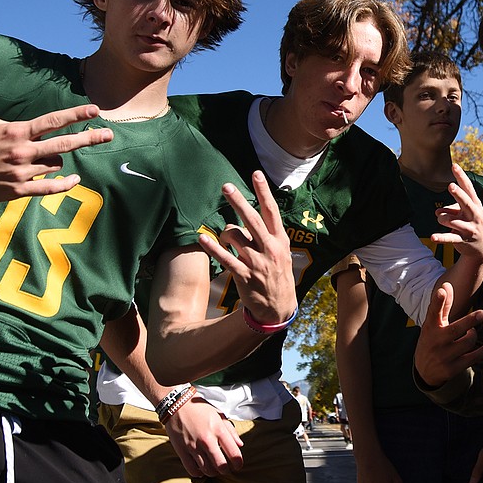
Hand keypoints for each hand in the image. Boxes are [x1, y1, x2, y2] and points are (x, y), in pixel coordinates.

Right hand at [0, 104, 112, 201]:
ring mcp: (21, 172)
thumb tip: (39, 133)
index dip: (76, 115)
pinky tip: (74, 179)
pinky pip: (50, 188)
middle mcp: (22, 151)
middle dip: (89, 138)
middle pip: (65, 143)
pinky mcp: (18, 190)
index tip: (95, 111)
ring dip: (54, 160)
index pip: (52, 121)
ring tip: (36, 158)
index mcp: (16, 132)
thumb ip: (19, 129)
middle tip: (109, 135)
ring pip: (55, 164)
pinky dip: (65, 183)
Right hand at [163, 396, 244, 476]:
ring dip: (213, 472)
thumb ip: (231, 431)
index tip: (238, 465)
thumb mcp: (219, 415)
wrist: (176, 404)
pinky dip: (199, 473)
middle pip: (221, 466)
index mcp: (218, 429)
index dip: (238, 463)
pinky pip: (192, 470)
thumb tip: (240, 445)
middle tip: (227, 469)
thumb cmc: (199, 408)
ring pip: (207, 470)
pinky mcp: (181, 451)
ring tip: (215, 468)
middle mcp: (206, 439)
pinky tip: (202, 469)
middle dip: (226, 470)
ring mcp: (193, 446)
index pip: (234, 453)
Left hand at [199, 171, 298, 323]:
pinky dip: (213, 247)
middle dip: (238, 201)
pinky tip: (202, 239)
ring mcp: (258, 262)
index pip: (272, 211)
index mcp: (280, 241)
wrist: (278, 308)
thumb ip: (263, 236)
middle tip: (225, 186)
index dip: (263, 192)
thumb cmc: (277, 276)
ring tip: (225, 239)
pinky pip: (225, 257)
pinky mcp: (245, 275)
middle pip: (252, 219)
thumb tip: (239, 221)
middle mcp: (270, 248)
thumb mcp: (279, 254)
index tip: (256, 173)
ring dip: (225, 233)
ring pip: (235, 236)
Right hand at [413, 282, 482, 386]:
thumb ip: (442, 306)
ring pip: (468, 342)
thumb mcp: (432, 325)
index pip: (433, 312)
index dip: (438, 301)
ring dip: (473, 335)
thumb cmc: (431, 341)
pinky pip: (473, 358)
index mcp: (430, 328)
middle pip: (456, 329)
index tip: (441, 290)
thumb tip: (446, 285)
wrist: (423, 372)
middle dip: (470, 321)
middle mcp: (436, 342)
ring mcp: (444, 356)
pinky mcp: (453, 368)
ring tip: (471, 332)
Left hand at [432, 165, 482, 260]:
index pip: (468, 188)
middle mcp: (474, 215)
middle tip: (450, 186)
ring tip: (441, 219)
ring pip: (451, 220)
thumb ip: (451, 209)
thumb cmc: (472, 224)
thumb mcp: (466, 214)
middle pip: (465, 202)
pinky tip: (433, 237)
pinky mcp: (463, 239)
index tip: (454, 166)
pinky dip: (441, 237)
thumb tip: (437, 212)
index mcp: (475, 205)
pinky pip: (450, 238)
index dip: (461, 177)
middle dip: (458, 194)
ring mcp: (469, 228)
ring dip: (442, 219)